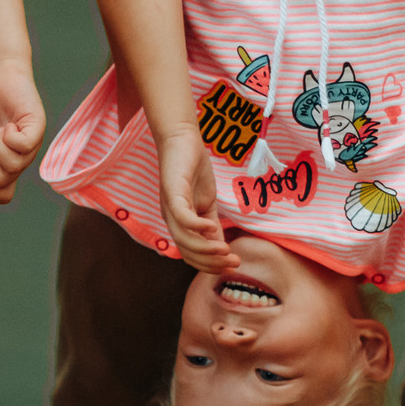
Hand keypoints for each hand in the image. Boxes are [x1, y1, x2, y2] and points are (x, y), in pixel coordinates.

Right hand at [0, 58, 45, 203]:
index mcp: (9, 167)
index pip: (3, 196)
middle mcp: (24, 160)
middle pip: (3, 180)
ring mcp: (33, 146)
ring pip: (13, 166)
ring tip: (1, 129)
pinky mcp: (38, 129)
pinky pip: (22, 146)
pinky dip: (9, 135)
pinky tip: (11, 124)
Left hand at [156, 126, 233, 272]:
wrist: (182, 140)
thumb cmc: (194, 171)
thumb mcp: (207, 204)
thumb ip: (213, 226)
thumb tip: (223, 249)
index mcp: (180, 225)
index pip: (192, 255)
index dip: (211, 264)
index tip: (234, 265)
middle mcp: (171, 220)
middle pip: (187, 252)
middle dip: (211, 262)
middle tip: (234, 262)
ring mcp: (170, 207)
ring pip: (184, 239)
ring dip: (206, 248)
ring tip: (226, 250)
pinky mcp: (172, 192)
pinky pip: (182, 216)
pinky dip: (196, 226)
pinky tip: (211, 227)